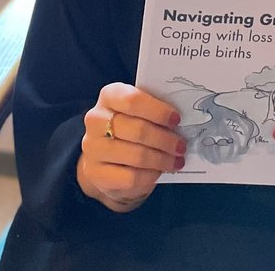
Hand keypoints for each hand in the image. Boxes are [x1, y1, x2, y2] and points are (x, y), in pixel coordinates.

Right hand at [77, 82, 185, 210]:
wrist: (105, 159)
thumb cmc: (129, 129)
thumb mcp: (138, 112)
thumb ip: (153, 111)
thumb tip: (178, 122)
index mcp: (109, 96)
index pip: (132, 100)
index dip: (158, 111)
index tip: (176, 120)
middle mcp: (96, 120)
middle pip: (138, 130)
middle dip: (165, 140)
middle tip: (181, 146)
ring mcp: (93, 148)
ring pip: (137, 156)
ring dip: (162, 160)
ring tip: (176, 161)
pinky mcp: (96, 173)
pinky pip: (131, 177)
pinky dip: (151, 176)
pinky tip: (159, 172)